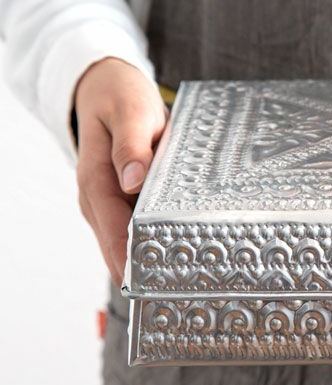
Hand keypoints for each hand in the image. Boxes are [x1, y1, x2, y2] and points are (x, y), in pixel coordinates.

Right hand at [74, 57, 167, 286]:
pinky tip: (177, 256)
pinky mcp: (122, 201)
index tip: (153, 286)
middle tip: (176, 297)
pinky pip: (134, 229)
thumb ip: (132, 145)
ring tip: (182, 287)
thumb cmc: (119, 97)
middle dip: (144, 272)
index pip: (114, 232)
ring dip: (149, 262)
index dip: (132, 261)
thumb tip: (133, 180)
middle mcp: (98, 200)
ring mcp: (108, 203)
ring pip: (126, 243)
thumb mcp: (130, 111)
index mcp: (96, 181)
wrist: (105, 87)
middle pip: (118, 248)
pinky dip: (153, 243)